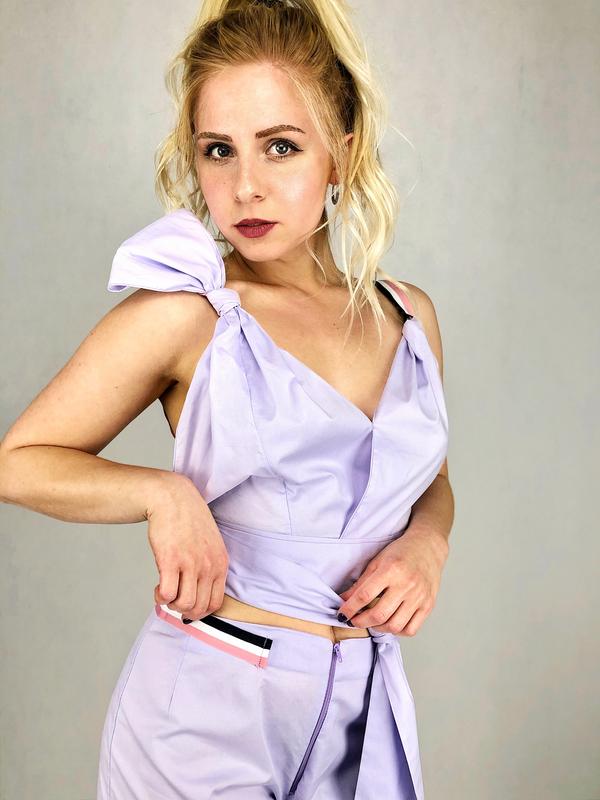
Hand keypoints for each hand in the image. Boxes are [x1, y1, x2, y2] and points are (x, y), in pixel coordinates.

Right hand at [146, 474, 228, 621]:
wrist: (173, 498)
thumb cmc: (189, 521)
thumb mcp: (211, 544)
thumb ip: (210, 566)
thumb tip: (200, 592)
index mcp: (220, 563)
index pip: (216, 603)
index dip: (200, 611)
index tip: (188, 605)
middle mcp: (209, 566)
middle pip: (199, 608)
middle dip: (184, 610)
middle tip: (174, 600)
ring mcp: (191, 563)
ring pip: (184, 604)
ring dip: (171, 604)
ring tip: (166, 592)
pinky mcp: (171, 560)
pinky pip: (168, 594)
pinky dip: (161, 597)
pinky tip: (158, 587)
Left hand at [336, 527, 448, 635]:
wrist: (428, 547)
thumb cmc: (401, 552)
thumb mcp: (377, 561)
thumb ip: (361, 583)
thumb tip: (344, 600)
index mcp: (391, 570)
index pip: (365, 595)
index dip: (350, 608)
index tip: (342, 614)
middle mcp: (406, 585)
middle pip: (379, 614)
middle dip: (361, 622)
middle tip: (353, 621)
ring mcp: (419, 597)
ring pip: (395, 626)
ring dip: (378, 628)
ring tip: (371, 622)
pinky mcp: (428, 605)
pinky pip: (411, 629)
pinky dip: (397, 631)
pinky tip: (390, 623)